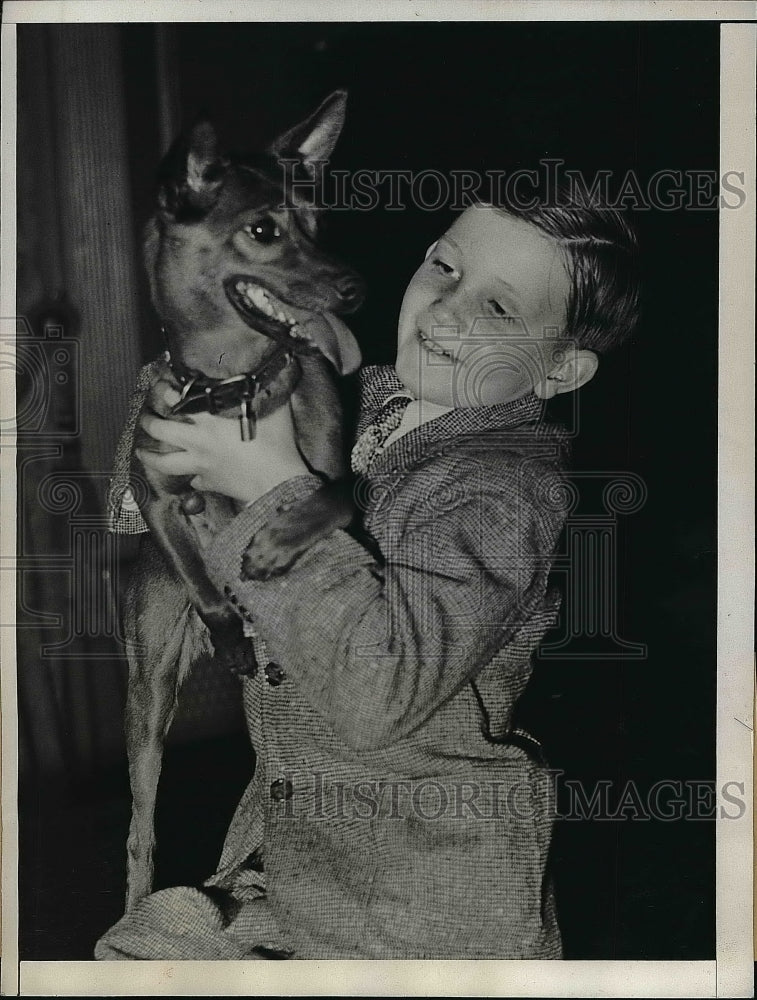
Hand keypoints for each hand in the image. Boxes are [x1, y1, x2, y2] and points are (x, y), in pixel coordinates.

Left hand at [137, 382, 309, 503]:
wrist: (277, 482)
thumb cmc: (276, 445)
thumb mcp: (274, 410)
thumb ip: (265, 393)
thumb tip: (270, 375)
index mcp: (209, 420)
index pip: (176, 399)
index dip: (165, 389)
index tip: (162, 384)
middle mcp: (198, 441)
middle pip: (160, 431)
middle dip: (148, 421)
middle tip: (145, 417)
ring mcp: (201, 465)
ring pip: (165, 462)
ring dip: (150, 457)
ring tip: (141, 452)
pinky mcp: (211, 483)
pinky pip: (195, 482)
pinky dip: (193, 479)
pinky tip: (193, 478)